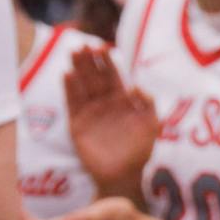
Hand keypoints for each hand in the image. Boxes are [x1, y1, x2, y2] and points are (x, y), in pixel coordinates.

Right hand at [63, 46, 156, 197]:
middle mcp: (103, 103)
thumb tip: (135, 86)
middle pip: (94, 77)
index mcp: (121, 101)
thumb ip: (148, 104)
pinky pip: (72, 103)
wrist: (123, 174)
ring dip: (77, 69)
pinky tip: (67, 75)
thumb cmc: (140, 150)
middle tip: (83, 45)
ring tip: (73, 53)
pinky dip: (69, 89)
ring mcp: (89, 112)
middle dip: (89, 61)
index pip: (112, 76)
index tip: (102, 47)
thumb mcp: (151, 125)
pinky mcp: (77, 124)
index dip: (107, 62)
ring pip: (82, 85)